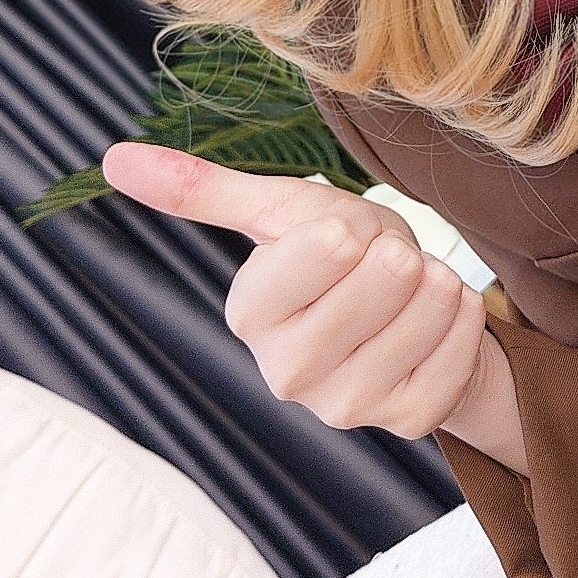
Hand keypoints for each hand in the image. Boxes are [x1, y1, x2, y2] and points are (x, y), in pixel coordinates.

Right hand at [101, 141, 491, 440]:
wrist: (401, 313)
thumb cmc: (336, 258)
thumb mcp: (279, 212)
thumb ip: (202, 190)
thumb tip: (114, 157)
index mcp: (250, 314)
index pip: (323, 249)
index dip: (347, 228)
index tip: (339, 237)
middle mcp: (288, 375)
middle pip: (384, 278)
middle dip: (396, 250)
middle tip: (378, 264)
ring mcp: (349, 407)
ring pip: (429, 308)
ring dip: (436, 281)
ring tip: (409, 288)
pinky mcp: (408, 420)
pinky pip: (464, 344)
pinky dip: (464, 317)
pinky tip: (438, 318)